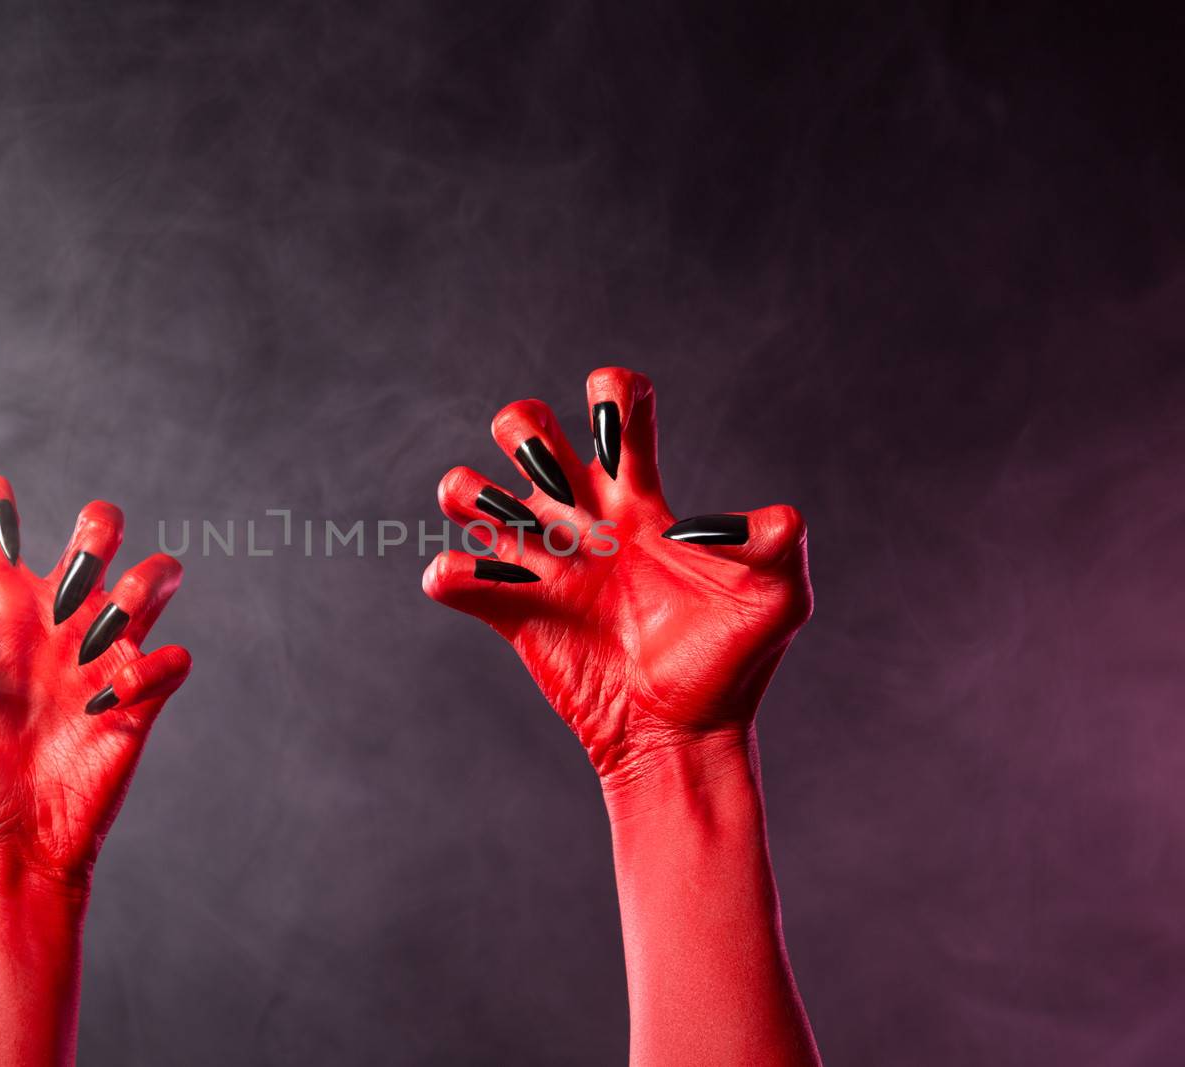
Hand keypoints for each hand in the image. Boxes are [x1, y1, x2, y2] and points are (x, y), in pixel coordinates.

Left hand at [0, 475, 190, 884]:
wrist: (0, 851)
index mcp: (0, 617)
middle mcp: (57, 627)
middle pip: (96, 536)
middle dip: (97, 529)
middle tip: (69, 578)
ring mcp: (103, 662)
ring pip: (153, 581)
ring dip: (141, 586)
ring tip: (104, 626)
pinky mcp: (140, 704)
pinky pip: (173, 660)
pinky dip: (154, 666)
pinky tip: (112, 698)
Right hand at [422, 367, 810, 795]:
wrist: (681, 738)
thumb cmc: (730, 666)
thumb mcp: (777, 599)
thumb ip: (777, 546)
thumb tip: (775, 517)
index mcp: (639, 499)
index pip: (615, 409)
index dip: (612, 394)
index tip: (618, 435)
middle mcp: (582, 519)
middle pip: (526, 427)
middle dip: (524, 428)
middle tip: (560, 488)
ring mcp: (541, 564)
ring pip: (468, 489)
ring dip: (473, 493)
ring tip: (518, 537)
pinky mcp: (510, 612)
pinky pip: (454, 577)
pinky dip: (456, 576)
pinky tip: (503, 592)